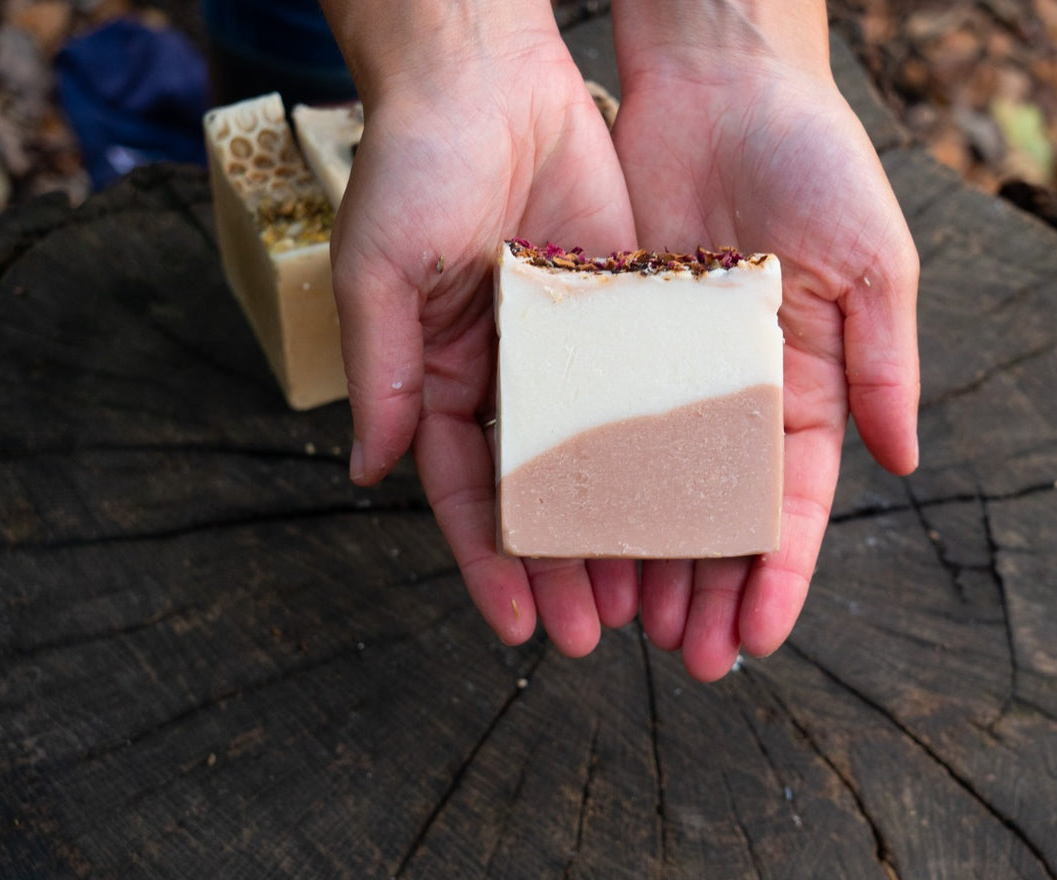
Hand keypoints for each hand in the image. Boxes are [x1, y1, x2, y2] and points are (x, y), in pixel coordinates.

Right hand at [326, 15, 640, 655]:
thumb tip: (366, 472)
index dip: (488, 564)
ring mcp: (571, 351)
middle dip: (561, 567)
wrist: (490, 68)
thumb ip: (383, 374)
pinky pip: (646, 394)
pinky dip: (663, 451)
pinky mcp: (625, 313)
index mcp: (443, 378)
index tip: (515, 627)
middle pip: (539, 494)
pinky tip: (690, 501)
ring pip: (600, 460)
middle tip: (593, 634)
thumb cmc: (417, 163)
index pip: (467, 494)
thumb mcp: (381, 271)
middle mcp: (510, 378)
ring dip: (619, 528)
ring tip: (648, 597)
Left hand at [611, 30, 920, 680]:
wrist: (718, 76)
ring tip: (621, 624)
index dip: (778, 578)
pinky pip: (590, 425)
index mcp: (805, 389)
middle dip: (705, 592)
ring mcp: (666, 374)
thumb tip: (905, 461)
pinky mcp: (606, 339)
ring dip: (641, 561)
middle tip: (679, 656)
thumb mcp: (873, 259)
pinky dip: (583, 484)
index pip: (792, 507)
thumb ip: (885, 362)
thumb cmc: (814, 158)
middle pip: (717, 519)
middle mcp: (733, 396)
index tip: (753, 639)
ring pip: (649, 491)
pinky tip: (568, 537)